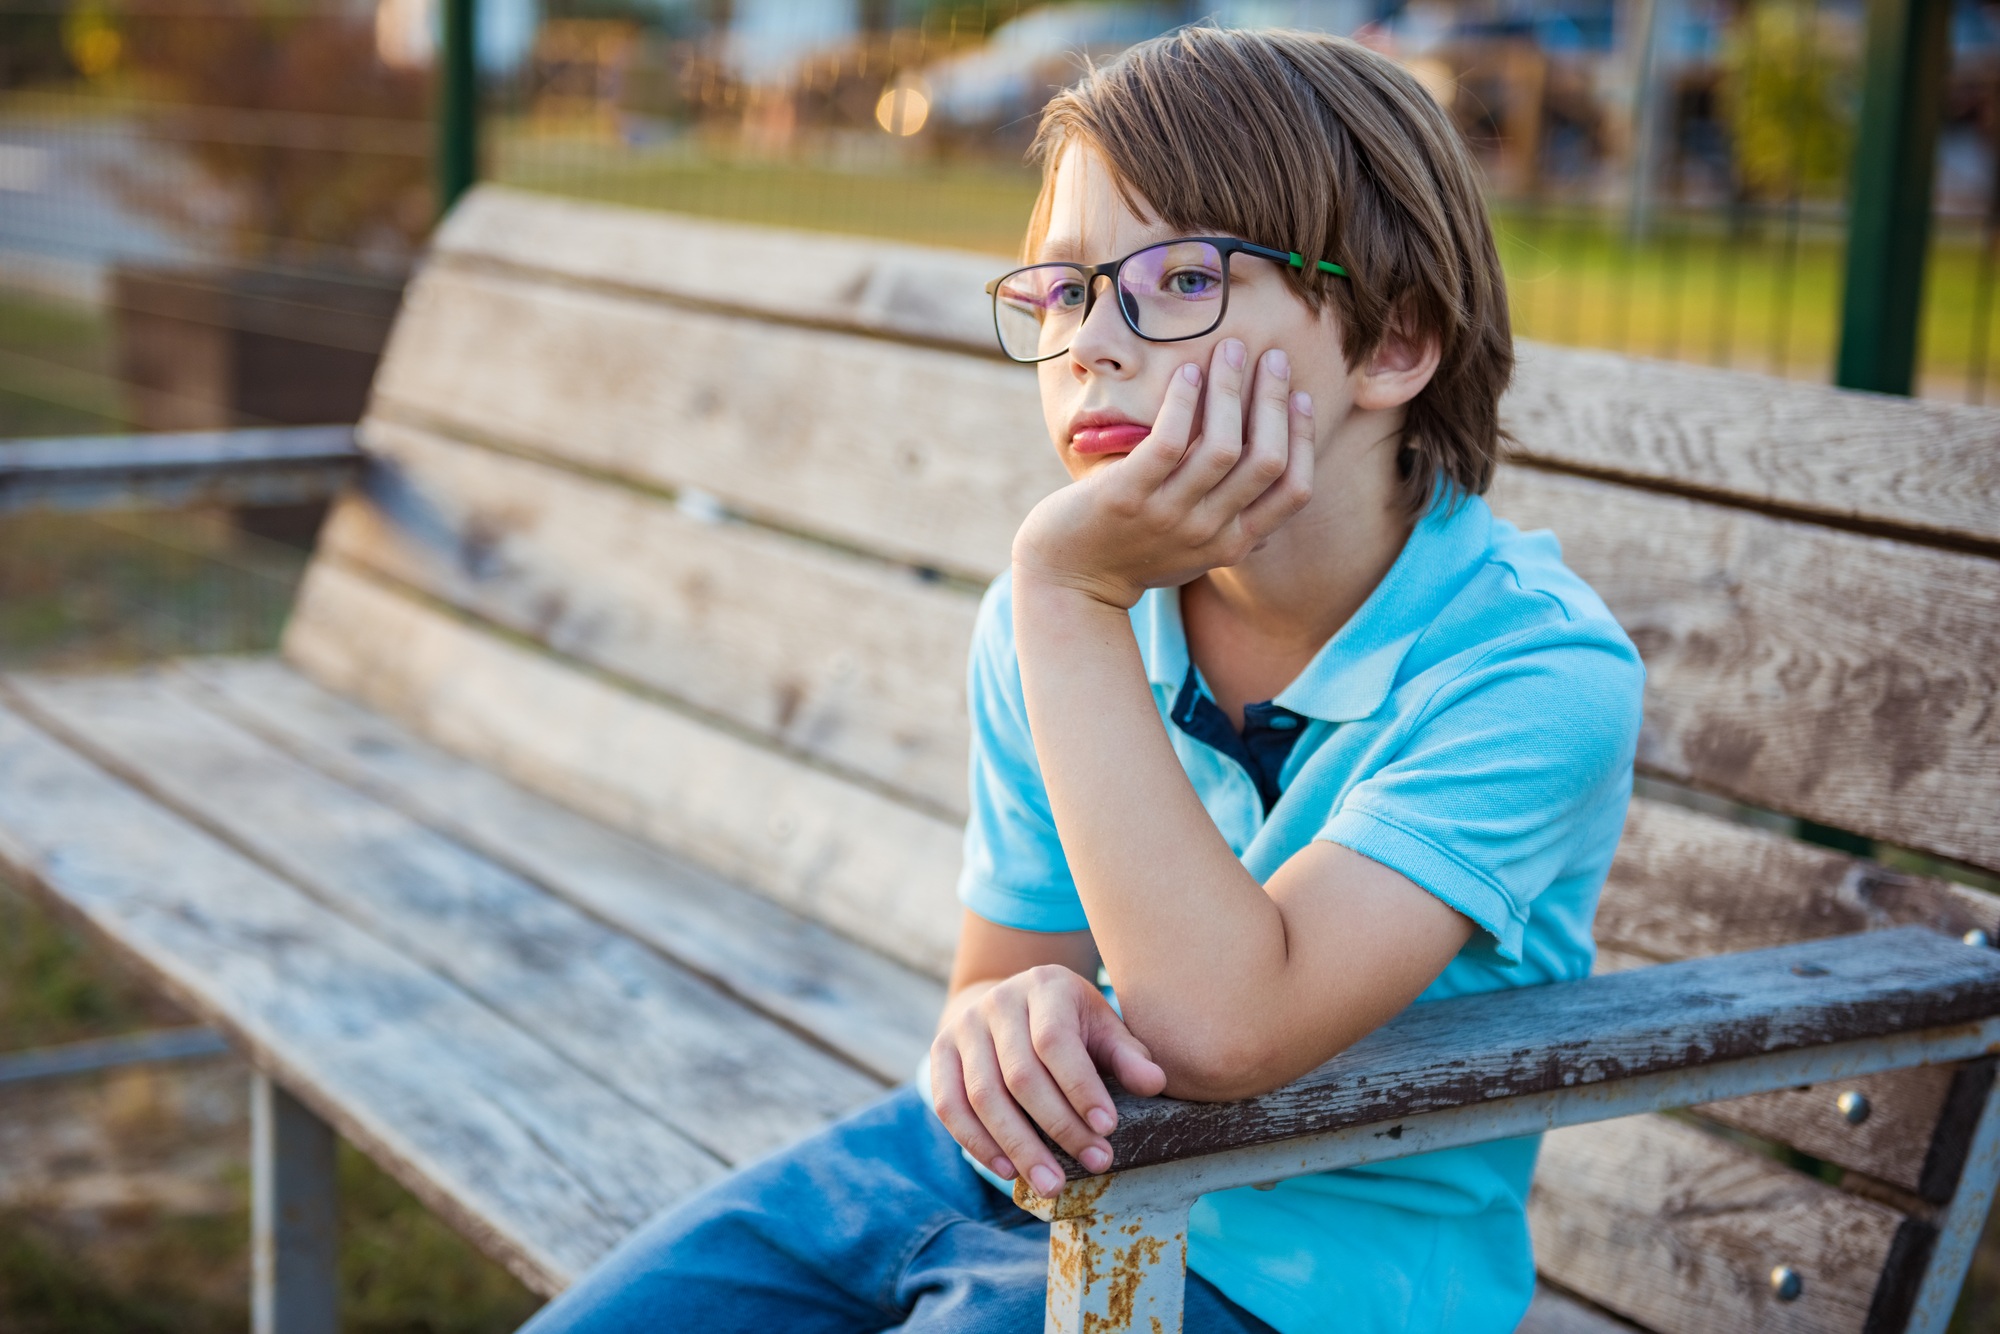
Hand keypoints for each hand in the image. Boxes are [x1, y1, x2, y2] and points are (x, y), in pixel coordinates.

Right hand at [930, 965, 1167, 1195]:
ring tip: (1051, 1185)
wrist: (1010, 1002)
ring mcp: (962, 1027)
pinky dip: (978, 1144)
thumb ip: (1127, 1054)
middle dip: (1058, 1127)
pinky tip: (1009, 1171)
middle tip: (1094, 1164)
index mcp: (1044, 986)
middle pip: (1020, 1075)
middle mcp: (997, 1002)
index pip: (1055, 1041)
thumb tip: (1155, 1083)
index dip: (1080, 1088)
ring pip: (983, 1097)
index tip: (1108, 1129)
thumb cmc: (1069, 1022)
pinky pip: (950, 1106)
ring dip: (1019, 1147)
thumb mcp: (1102, 1027)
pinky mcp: (940, 1053)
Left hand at [1013, 339, 1314, 608]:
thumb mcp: (1195, 552)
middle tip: (1273, 357)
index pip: (1294, 490)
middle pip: (1265, 459)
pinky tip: (1186, 371)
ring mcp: (1168, 515)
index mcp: (1234, 543)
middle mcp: (1208, 532)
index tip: (1301, 397)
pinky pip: (1169, 441)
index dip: (1303, 438)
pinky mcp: (1127, 496)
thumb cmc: (1135, 555)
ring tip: (1231, 350)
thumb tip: (1280, 501)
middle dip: (1274, 400)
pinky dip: (1182, 400)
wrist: (1069, 581)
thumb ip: (1234, 528)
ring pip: (1222, 446)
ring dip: (1231, 388)